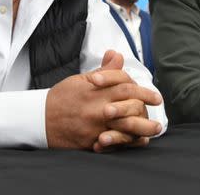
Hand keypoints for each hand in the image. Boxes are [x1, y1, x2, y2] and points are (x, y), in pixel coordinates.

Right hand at [45, 50, 161, 150]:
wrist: (40, 118)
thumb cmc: (63, 97)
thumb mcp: (81, 80)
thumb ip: (104, 72)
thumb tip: (117, 55)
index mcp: (95, 91)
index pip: (124, 88)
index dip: (143, 92)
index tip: (155, 97)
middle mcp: (96, 108)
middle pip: (127, 108)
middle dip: (146, 110)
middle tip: (159, 112)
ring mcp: (93, 126)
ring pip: (123, 128)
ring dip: (142, 129)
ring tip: (155, 130)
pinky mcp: (89, 142)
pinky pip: (112, 144)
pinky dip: (127, 144)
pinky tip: (138, 142)